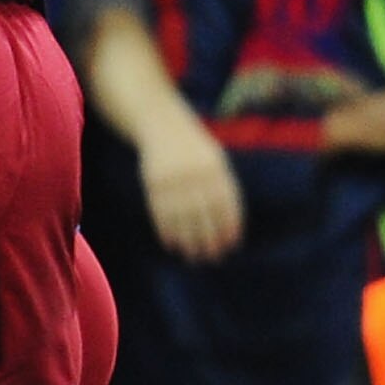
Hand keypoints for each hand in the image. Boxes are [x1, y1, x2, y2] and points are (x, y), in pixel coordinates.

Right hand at [138, 113, 244, 259]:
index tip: (230, 246)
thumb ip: (222, 187)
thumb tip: (229, 226)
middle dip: (208, 238)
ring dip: (187, 240)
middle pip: (203, 214)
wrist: (163, 127)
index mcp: (214, 168)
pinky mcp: (154, 183)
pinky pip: (160, 212)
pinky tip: (171, 243)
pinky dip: (166, 230)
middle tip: (211, 257)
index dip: (228, 226)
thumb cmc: (195, 148)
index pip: (225, 203)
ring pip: (182, 217)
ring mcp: (173, 179)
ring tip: (192, 256)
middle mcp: (194, 174)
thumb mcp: (214, 160)